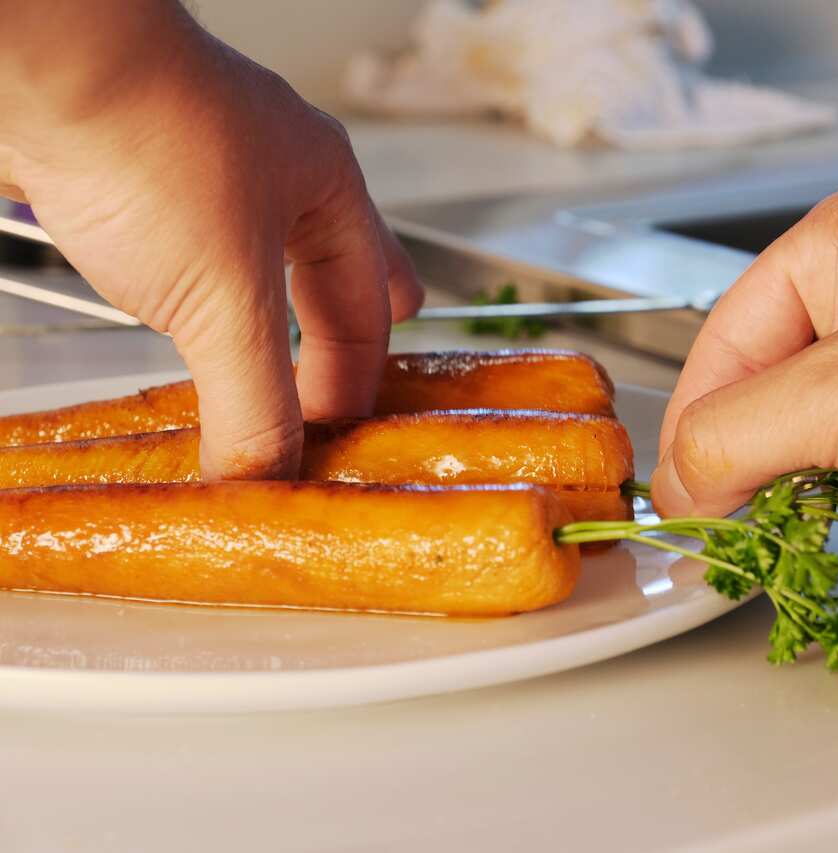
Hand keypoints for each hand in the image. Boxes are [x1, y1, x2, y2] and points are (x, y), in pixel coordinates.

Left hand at [0, 2, 423, 478]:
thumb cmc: (150, 143)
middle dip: (338, 335)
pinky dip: (197, 300)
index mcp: (330, 188)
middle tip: (335, 395)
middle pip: (333, 270)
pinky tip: (177, 317)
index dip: (355, 386)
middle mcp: (277, 173)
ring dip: (263, 321)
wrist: (43, 63)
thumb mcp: (225, 300)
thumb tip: (266, 479)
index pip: (369, 311)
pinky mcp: (139, 171)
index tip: (325, 446)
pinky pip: (192, 251)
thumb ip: (257, 400)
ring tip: (255, 370)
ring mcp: (206, 168)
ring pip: (261, 260)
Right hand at [652, 179, 837, 548]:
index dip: (695, 427)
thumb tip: (678, 483)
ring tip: (789, 520)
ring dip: (798, 474)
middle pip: (765, 378)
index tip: (682, 502)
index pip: (725, 337)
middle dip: (749, 453)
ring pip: (814, 415)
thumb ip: (734, 436)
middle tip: (733, 520)